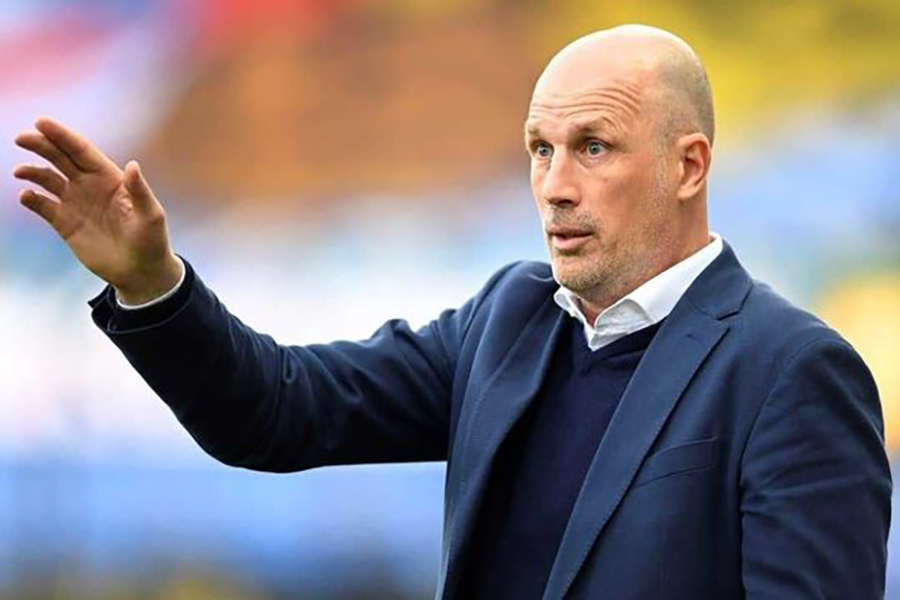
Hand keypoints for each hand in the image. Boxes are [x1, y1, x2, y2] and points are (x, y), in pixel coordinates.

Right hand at [14, 117, 182, 304]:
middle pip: (61, 159)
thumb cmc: (152, 241)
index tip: (41, 122)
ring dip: (33, 172)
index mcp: (110, 178)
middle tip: (21, 138)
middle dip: (41, 145)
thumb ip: (140, 191)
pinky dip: (33, 200)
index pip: (82, 151)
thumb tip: (132, 166)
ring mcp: (76, 203)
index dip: (63, 136)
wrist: (141, 272)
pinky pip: (44, 206)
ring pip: (48, 179)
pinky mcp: (65, 224)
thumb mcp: (151, 216)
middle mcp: (90, 186)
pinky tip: (27, 197)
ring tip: (20, 171)